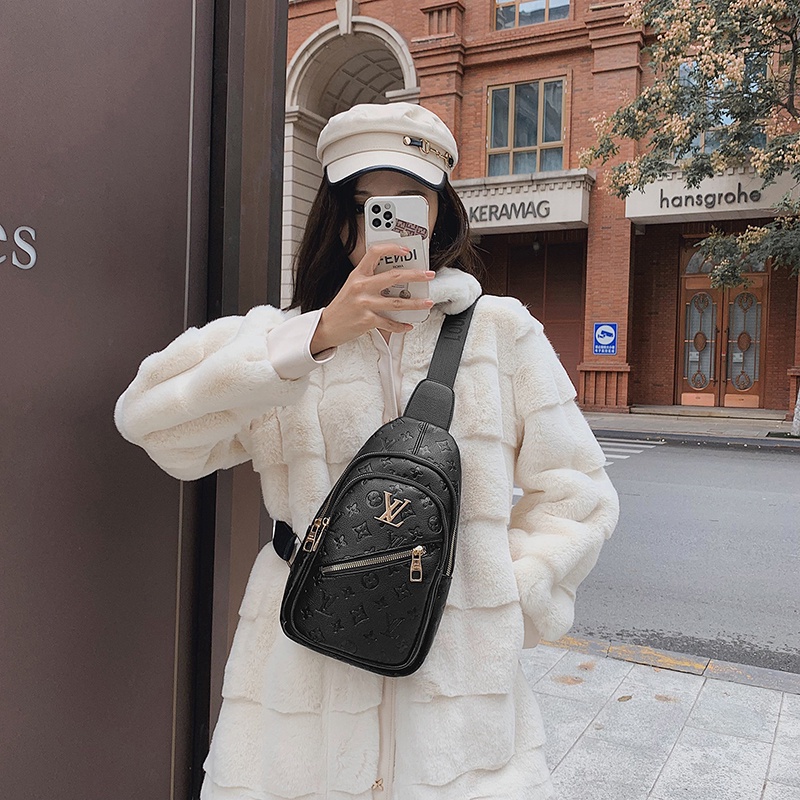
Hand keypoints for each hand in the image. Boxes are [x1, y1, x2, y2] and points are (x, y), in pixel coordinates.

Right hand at [310, 242, 434, 353]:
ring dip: (416, 303)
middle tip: (428, 275)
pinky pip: (389, 322)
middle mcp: (361, 286)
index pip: (375, 253)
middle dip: (415, 275)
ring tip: (427, 302)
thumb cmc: (342, 307)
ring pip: (397, 302)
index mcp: (358, 274)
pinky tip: (407, 325)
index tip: (406, 250)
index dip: (392, 248)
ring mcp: (364, 303)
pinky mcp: (367, 320)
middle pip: (394, 276)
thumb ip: (370, 279)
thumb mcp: (352, 286)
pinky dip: (400, 326)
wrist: (327, 326)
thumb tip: (395, 278)